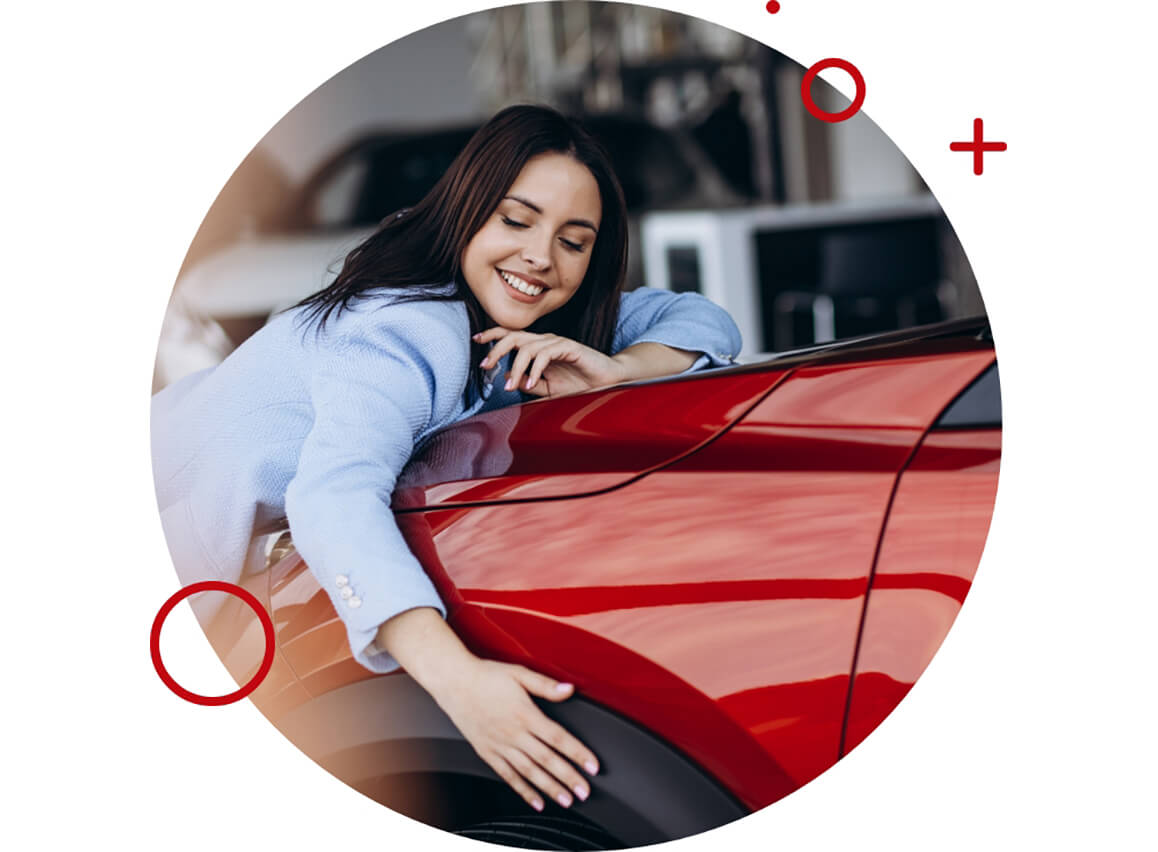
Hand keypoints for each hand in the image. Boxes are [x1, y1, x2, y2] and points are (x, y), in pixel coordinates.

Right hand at [433, 658, 599, 811]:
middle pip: (547, 760)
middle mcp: (514, 733)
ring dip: (549, 788)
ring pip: (529, 772)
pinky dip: (523, 790)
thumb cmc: (487, 676)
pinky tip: (536, 801)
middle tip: (585, 792)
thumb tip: (569, 689)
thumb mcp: (519, 673)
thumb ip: (545, 685)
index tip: (593, 766)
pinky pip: (508, 776)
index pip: (558, 738)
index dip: (578, 753)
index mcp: (525, 714)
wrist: (454, 682)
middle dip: (568, 777)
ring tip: (566, 801)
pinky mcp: (487, 753)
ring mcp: (500, 745)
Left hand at [474, 328, 628, 397]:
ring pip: (527, 347)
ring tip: (511, 385)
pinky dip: (534, 368)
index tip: (477, 340)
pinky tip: (532, 382)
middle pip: (514, 336)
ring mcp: (556, 342)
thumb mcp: (549, 389)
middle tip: (486, 365)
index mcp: (538, 347)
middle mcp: (545, 341)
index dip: (493, 335)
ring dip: (516, 367)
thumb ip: (531, 384)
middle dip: (496, 349)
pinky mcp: (568, 346)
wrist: (606, 382)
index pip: (511, 336)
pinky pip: (545, 354)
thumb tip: (512, 381)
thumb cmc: (579, 384)